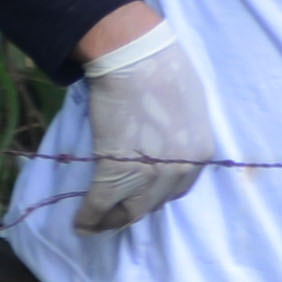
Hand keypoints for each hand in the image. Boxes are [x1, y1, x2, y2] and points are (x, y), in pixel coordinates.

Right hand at [70, 19, 222, 236]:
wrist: (135, 57)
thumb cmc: (162, 68)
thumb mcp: (188, 104)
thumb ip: (181, 130)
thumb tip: (164, 138)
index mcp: (200, 153)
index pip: (180, 188)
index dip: (157, 196)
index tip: (142, 199)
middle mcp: (182, 170)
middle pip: (155, 204)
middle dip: (133, 213)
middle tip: (115, 217)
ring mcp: (152, 174)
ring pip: (131, 210)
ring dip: (111, 220)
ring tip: (97, 223)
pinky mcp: (119, 171)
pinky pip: (102, 203)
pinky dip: (90, 216)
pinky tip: (80, 223)